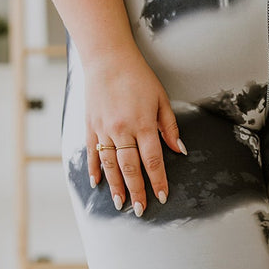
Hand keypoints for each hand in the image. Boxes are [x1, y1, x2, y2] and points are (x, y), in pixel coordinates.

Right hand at [84, 49, 186, 215]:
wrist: (107, 58)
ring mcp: (103, 129)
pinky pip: (91, 153)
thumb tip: (179, 150)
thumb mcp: (161, 99)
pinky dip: (94, 169)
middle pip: (130, 168)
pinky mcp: (90, 126)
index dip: (158, 180)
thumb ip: (169, 127)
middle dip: (137, 191)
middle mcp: (122, 130)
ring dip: (115, 187)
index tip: (162, 196)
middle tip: (141, 210)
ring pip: (110, 165)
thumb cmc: (138, 77)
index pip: (153, 160)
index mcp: (143, 124)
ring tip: (120, 204)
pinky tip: (97, 184)